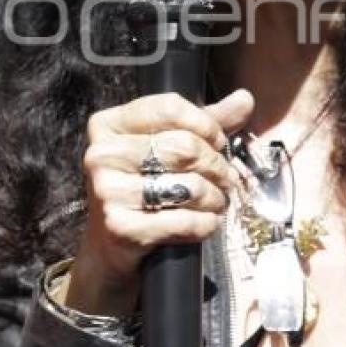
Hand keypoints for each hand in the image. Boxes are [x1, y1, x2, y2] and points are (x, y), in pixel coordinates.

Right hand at [67, 89, 253, 315]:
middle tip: (225, 178)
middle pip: (184, 147)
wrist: (111, 247)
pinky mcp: (120, 227)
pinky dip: (205, 224)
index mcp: (109, 125)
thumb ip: (207, 121)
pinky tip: (206, 222)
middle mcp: (101, 154)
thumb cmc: (143, 188)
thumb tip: (244, 99)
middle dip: (217, 166)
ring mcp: (107, 191)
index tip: (218, 141)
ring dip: (215, 197)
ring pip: (189, 186)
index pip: (170, 108)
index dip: (206, 126)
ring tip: (216, 201)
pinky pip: (184, 221)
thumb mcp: (169, 146)